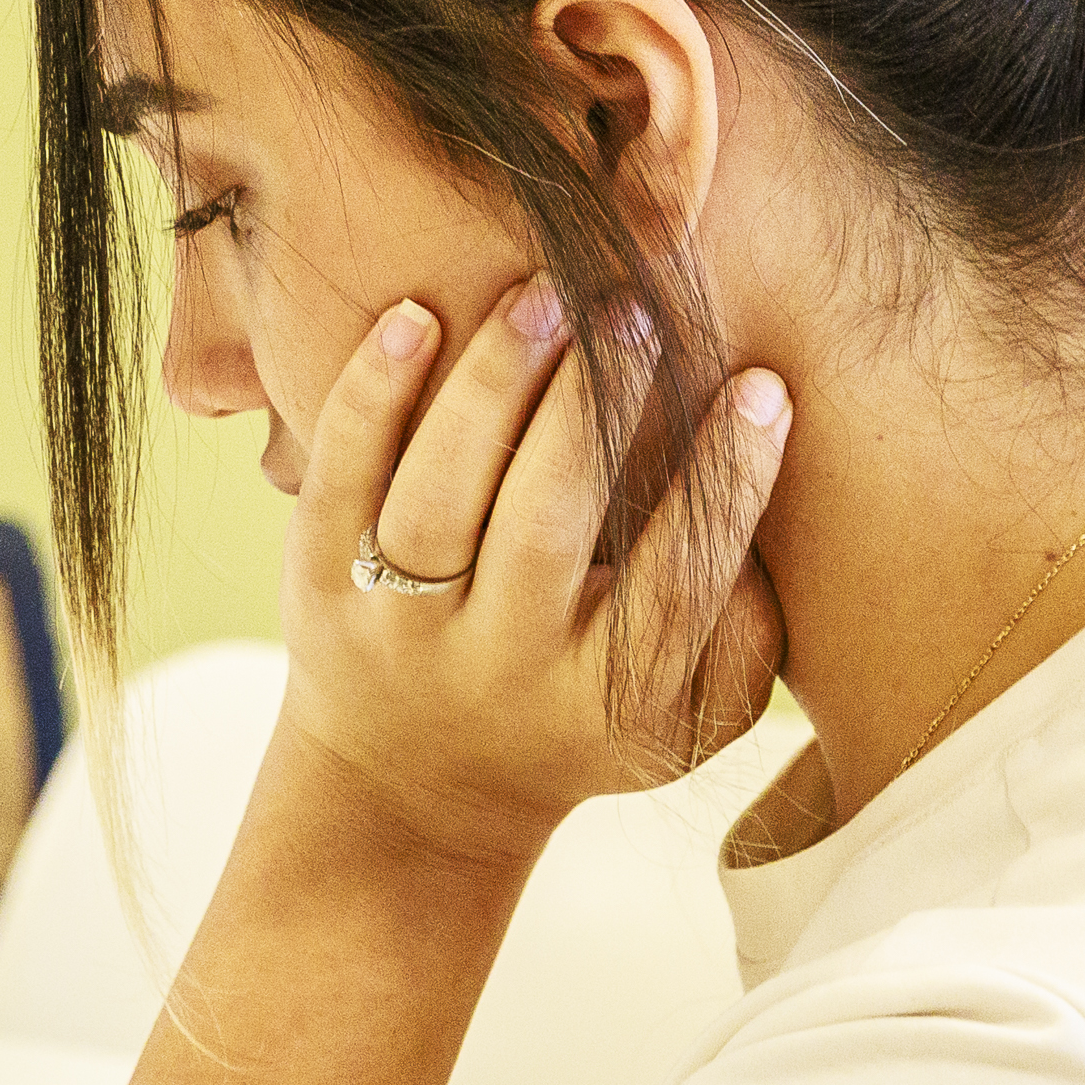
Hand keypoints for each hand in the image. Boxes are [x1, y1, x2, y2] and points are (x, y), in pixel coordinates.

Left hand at [283, 279, 792, 867]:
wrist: (411, 790)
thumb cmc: (577, 717)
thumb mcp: (679, 716)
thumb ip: (744, 632)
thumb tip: (769, 501)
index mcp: (602, 702)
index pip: (675, 587)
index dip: (723, 486)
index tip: (762, 386)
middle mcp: (496, 666)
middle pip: (546, 528)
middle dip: (594, 412)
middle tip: (635, 308)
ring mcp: (396, 626)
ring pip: (440, 498)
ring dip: (493, 386)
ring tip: (543, 294)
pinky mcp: (315, 585)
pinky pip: (339, 482)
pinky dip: (370, 398)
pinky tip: (414, 315)